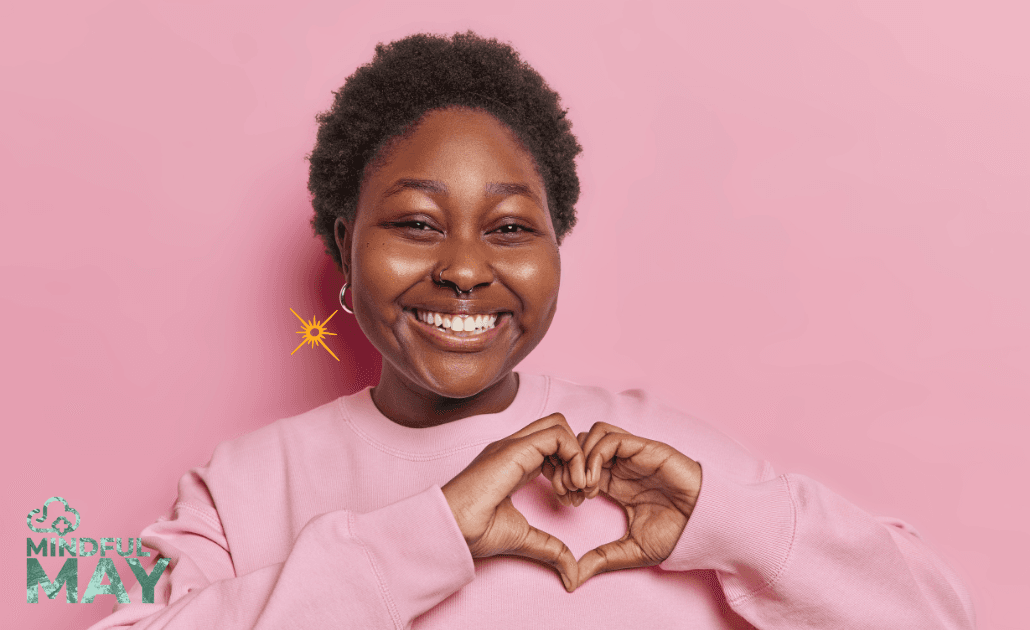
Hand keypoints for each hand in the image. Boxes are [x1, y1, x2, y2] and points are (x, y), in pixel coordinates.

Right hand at [441, 413, 586, 591]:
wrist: (454, 530)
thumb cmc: (476, 532)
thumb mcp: (524, 538)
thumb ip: (550, 547)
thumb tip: (572, 574)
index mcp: (515, 463)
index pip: (553, 446)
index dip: (570, 468)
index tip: (572, 500)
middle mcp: (514, 448)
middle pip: (558, 428)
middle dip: (578, 457)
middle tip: (580, 491)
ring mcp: (513, 445)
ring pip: (560, 427)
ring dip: (578, 458)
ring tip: (574, 490)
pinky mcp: (515, 449)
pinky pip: (558, 435)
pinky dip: (574, 457)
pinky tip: (570, 485)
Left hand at [575, 422, 702, 585]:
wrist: (704, 525)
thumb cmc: (675, 534)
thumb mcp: (631, 550)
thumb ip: (602, 559)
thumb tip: (572, 579)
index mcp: (614, 482)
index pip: (578, 465)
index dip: (566, 478)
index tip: (568, 502)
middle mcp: (620, 464)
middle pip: (580, 445)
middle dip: (568, 465)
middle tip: (571, 493)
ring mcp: (630, 454)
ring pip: (591, 434)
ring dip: (580, 457)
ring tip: (584, 486)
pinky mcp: (643, 448)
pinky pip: (609, 438)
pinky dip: (594, 455)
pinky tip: (596, 481)